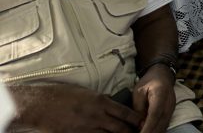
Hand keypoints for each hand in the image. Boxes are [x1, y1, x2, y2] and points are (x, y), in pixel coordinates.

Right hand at [10, 82, 143, 132]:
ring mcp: (87, 129)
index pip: (125, 113)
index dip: (136, 120)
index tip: (143, 122)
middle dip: (130, 132)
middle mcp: (97, 116)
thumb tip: (111, 102)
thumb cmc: (63, 95)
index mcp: (101, 102)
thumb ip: (101, 99)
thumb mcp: (87, 92)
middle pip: (120, 128)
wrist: (42, 105)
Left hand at [134, 65, 176, 132]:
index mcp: (160, 93)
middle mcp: (169, 102)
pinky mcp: (171, 112)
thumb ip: (138, 108)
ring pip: (165, 126)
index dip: (148, 127)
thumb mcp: (138, 91)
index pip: (155, 114)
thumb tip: (139, 125)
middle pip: (162, 123)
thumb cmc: (148, 82)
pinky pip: (165, 125)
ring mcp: (172, 108)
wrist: (162, 75)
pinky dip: (158, 131)